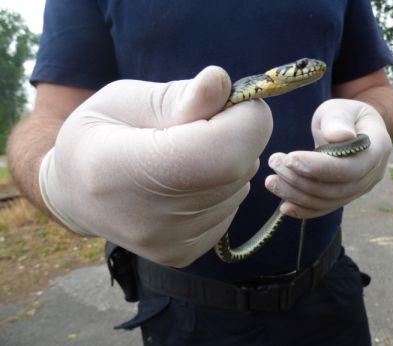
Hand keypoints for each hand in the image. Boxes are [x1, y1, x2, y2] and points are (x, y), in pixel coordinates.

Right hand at [39, 67, 272, 266]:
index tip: (236, 101)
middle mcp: (152, 222)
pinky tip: (184, 182)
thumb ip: (178, 94)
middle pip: (238, 167)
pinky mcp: (185, 254)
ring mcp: (171, 244)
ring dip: (226, 161)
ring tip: (182, 156)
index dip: (246, 120)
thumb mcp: (126, 99)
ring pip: (240, 186)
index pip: (223, 153)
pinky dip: (220, 186)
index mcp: (126, 171)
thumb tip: (222, 82)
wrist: (75, 193)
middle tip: (196, 126)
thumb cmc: (100, 135)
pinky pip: (231, 206)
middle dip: (234, 135)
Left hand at [265, 98, 391, 218]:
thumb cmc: (342, 115)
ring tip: (271, 181)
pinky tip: (284, 207)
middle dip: (302, 179)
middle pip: (338, 188)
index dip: (321, 167)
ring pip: (329, 201)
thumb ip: (338, 120)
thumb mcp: (339, 109)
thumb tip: (342, 136)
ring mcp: (360, 188)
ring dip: (297, 194)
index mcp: (377, 148)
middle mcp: (373, 173)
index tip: (291, 158)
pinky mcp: (345, 196)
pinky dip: (304, 210)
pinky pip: (325, 208)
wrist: (348, 128)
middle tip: (274, 162)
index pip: (351, 167)